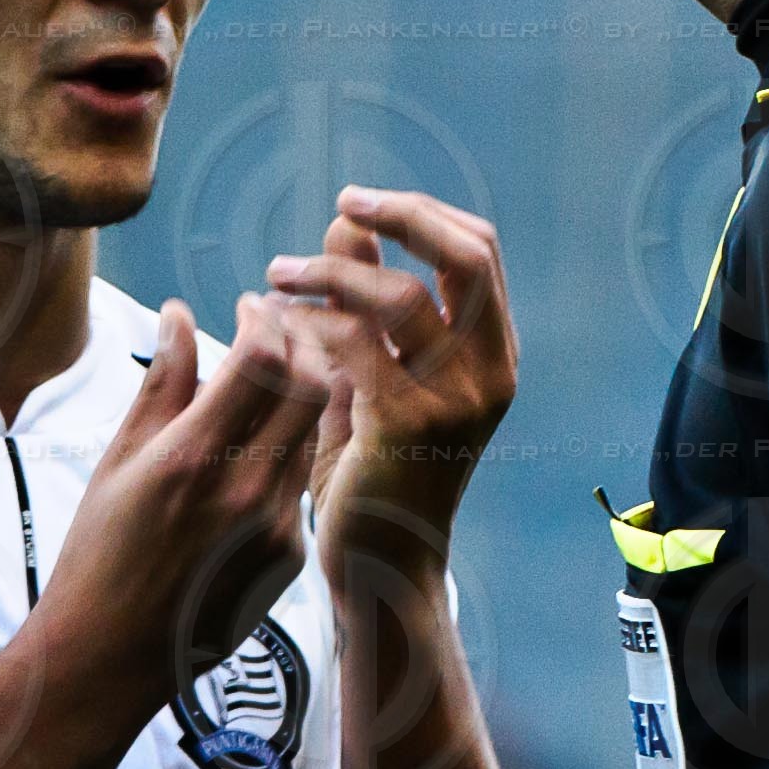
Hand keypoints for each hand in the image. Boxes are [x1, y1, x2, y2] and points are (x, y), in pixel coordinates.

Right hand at [39, 294, 329, 700]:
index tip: (251, 305)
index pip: (263, 359)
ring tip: (272, 379)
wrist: (110, 657)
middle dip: (302, 343)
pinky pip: (301, 481)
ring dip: (303, 393)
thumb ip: (162, 383)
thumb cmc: (99, 555)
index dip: (264, 318)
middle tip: (279, 329)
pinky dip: (289, 447)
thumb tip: (178, 313)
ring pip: (315, 432)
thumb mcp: (119, 460)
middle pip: (313, 385)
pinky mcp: (291, 556)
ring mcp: (278, 527)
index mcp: (195, 458)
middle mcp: (247, 491)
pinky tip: (260, 444)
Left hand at [265, 186, 517, 586]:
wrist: (380, 566)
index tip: (358, 203)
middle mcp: (491, 373)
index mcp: (494, 355)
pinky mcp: (410, 425)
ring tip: (277, 273)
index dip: (421, 213)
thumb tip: (347, 222)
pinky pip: (355, 345)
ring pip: (400, 296)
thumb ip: (368, 302)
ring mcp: (458, 400)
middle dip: (402, 216)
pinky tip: (275, 326)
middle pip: (466, 255)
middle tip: (341, 202)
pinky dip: (309, 324)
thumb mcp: (378, 373)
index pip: (478, 250)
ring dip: (330, 271)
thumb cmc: (374, 469)